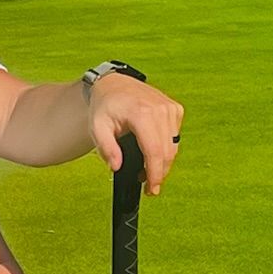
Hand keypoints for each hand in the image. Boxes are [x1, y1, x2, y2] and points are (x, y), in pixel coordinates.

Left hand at [88, 74, 184, 195]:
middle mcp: (160, 109)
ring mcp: (169, 108)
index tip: (152, 189)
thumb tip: (117, 166)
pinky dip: (166, 148)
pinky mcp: (175, 109)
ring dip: (163, 163)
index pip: (154, 151)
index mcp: (141, 113)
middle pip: (167, 152)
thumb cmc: (105, 106)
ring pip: (173, 147)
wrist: (114, 84)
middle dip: (159, 173)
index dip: (155, 174)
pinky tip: (153, 151)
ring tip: (148, 170)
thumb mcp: (97, 127)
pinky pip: (175, 137)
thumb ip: (106, 148)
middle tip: (149, 186)